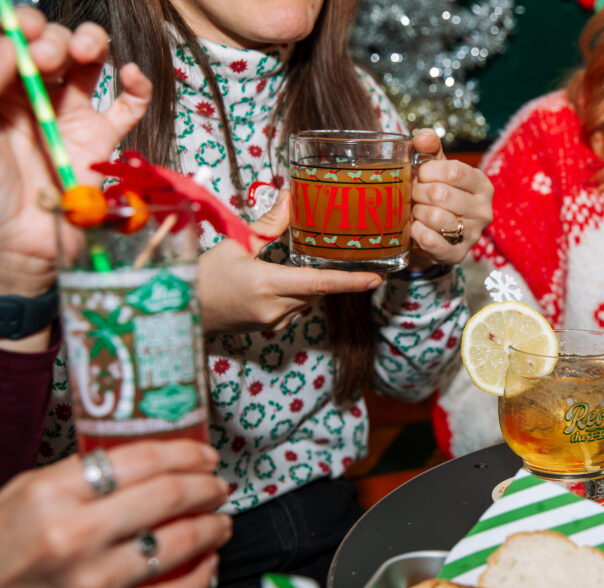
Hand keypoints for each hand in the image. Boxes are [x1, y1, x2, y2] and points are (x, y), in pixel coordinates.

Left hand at [0, 7, 151, 300]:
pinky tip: (130, 74)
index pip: (16, 42)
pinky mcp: (101, 141)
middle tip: (50, 56)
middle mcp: (35, 97)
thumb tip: (11, 43)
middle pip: (54, 45)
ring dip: (92, 45)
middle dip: (55, 38)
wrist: (19, 244)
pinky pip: (127, 107)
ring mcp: (71, 117)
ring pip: (91, 64)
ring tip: (87, 53)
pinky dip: (136, 86)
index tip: (26, 33)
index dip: (25, 28)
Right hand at [0, 440, 231, 587]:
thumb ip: (77, 474)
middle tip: (218, 486)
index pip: (141, 460)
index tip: (204, 455)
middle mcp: (75, 536)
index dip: (186, 454)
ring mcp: (94, 580)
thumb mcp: (22, 496)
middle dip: (208, 487)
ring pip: (181, 543)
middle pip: (170, 497)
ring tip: (220, 521)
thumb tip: (139, 457)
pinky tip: (208, 562)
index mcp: (52, 495)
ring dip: (214, 527)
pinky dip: (203, 576)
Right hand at [198, 191, 383, 333]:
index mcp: (266, 285)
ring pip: (308, 300)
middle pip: (317, 290)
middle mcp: (274, 308)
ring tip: (304, 263)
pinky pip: (296, 309)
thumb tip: (292, 198)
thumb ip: (270, 225)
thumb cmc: (202, 276)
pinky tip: (285, 280)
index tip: (376, 279)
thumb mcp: (235, 243)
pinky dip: (298, 294)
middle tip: (345, 255)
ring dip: (310, 283)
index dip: (351, 282)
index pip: (319, 284)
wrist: (181, 310)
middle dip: (329, 274)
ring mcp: (274, 322)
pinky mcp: (271, 328)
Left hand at [407, 129, 492, 268]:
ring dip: (416, 213)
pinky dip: (416, 232)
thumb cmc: (436, 191)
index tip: (421, 175)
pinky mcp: (458, 255)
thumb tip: (422, 138)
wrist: (435, 231)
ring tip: (416, 212)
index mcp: (482, 184)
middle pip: (441, 194)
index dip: (428, 171)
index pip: (453, 171)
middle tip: (414, 195)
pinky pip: (431, 241)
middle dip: (418, 193)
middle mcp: (484, 210)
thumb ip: (428, 146)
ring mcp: (473, 234)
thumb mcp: (435, 166)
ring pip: (435, 217)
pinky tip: (415, 228)